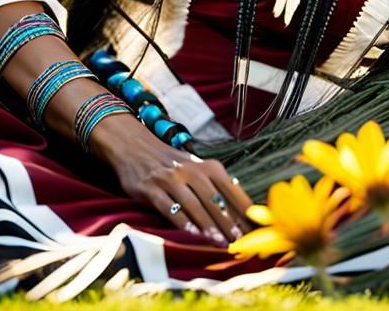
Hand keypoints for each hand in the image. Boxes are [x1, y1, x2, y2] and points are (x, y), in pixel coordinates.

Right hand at [92, 115, 254, 244]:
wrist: (136, 147)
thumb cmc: (173, 164)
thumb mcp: (197, 168)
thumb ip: (216, 186)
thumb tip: (242, 209)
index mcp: (207, 166)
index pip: (230, 188)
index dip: (242, 208)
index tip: (253, 226)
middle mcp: (191, 170)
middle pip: (214, 199)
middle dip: (228, 222)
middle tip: (239, 241)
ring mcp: (171, 179)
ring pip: (194, 205)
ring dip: (208, 226)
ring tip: (219, 243)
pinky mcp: (152, 189)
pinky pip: (170, 208)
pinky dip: (182, 222)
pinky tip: (191, 235)